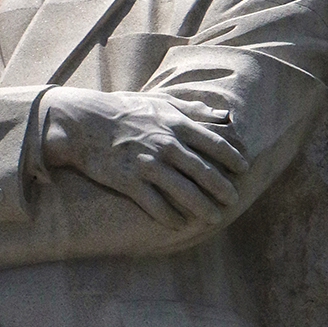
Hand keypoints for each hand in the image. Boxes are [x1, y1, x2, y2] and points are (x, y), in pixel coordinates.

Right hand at [39, 88, 247, 227]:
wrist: (83, 123)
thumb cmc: (124, 110)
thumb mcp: (160, 101)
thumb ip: (193, 108)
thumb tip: (224, 116)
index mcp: (175, 123)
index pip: (214, 143)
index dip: (232, 158)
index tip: (244, 169)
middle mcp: (165, 144)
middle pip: (203, 171)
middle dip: (222, 188)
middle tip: (233, 199)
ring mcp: (147, 164)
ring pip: (184, 191)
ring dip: (202, 207)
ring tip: (215, 218)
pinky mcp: (129, 181)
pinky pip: (155, 204)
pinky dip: (170, 216)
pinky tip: (179, 225)